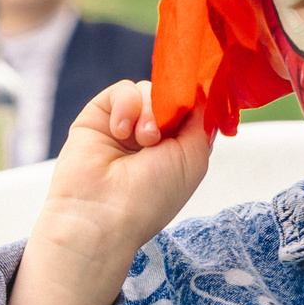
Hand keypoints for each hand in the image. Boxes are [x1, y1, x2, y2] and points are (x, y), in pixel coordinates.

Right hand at [9, 82, 212, 304]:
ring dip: (152, 110)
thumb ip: (202, 121)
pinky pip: (123, 90)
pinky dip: (127, 105)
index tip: (202, 97)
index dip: (198, 101)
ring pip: (149, 90)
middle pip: (172, 95)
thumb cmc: (151, 197)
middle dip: (174, 107)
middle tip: (162, 134)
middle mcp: (153, 134)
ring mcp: (126, 124)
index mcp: (177, 147)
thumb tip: (204, 88)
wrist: (103, 215)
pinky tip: (122, 131)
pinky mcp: (99, 116)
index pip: (193, 108)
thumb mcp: (193, 158)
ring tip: (145, 139)